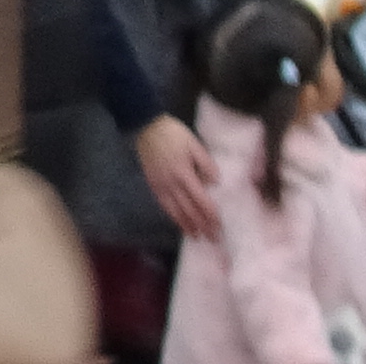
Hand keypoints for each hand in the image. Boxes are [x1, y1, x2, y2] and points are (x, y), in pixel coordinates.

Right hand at [138, 115, 219, 236]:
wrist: (146, 127)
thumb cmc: (174, 134)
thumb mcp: (195, 144)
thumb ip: (206, 164)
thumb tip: (214, 183)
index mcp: (184, 173)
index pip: (201, 200)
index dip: (210, 215)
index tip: (219, 226)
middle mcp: (172, 184)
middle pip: (189, 210)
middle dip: (202, 225)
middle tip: (212, 238)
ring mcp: (160, 186)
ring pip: (175, 211)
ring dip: (186, 225)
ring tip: (196, 236)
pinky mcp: (153, 185)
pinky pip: (164, 205)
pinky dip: (172, 216)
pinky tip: (179, 222)